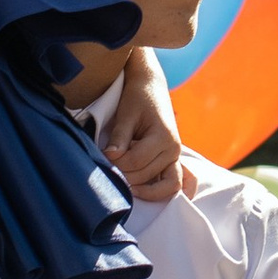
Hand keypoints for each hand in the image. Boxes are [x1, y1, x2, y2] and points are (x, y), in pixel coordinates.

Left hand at [109, 49, 195, 203]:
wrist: (151, 87)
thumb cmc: (137, 98)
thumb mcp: (126, 115)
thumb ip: (119, 137)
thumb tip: (110, 158)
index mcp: (164, 137)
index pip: (136, 161)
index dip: (116, 163)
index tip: (102, 156)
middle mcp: (174, 150)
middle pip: (146, 175)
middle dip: (124, 175)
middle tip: (107, 168)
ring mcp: (175, 157)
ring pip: (162, 186)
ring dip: (140, 187)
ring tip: (122, 182)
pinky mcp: (172, 161)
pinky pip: (173, 183)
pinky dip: (159, 192)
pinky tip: (141, 192)